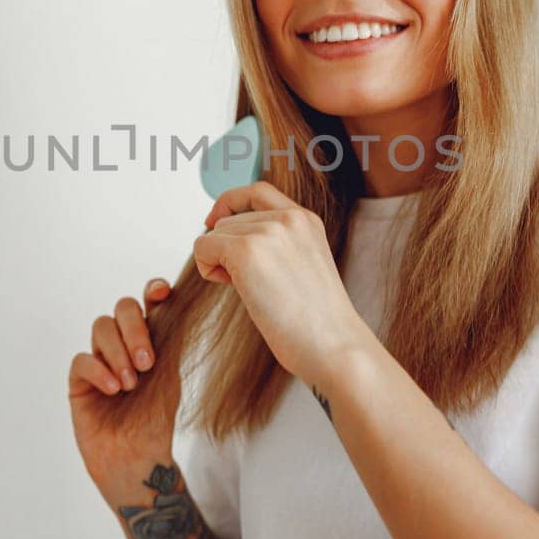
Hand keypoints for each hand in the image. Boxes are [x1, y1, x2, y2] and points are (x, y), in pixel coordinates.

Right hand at [68, 278, 180, 502]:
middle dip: (135, 329)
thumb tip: (178, 304)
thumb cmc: (156, 419)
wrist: (139, 459)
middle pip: (122, 308)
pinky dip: (99, 370)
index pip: (147, 304)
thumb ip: (170, 342)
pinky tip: (113, 389)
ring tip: (130, 384)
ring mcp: (100, 360)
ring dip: (118, 352)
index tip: (161, 293)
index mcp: (149, 339)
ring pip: (101, 327)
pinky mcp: (80, 381)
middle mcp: (123, 344)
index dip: (152, 291)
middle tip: (147, 362)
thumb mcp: (170, 377)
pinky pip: (82, 359)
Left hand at [194, 181, 371, 388]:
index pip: (257, 191)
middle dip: (224, 248)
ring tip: (249, 291)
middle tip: (243, 283)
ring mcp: (269, 232)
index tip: (215, 222)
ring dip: (218, 262)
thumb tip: (229, 238)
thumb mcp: (304, 267)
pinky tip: (231, 289)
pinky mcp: (247, 250)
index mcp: (307, 221)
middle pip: (228, 219)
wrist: (334, 347)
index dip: (230, 203)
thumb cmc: (319, 324)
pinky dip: (207, 268)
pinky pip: (203, 246)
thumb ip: (278, 246)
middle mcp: (290, 218)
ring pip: (214, 233)